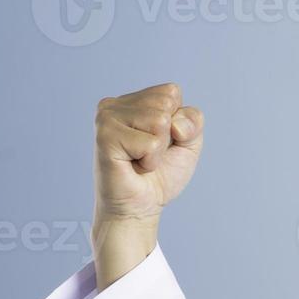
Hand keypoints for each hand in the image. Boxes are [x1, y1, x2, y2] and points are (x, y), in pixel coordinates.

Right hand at [91, 82, 203, 287]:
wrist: (142, 206)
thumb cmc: (162, 174)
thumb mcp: (189, 142)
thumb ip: (193, 120)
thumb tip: (173, 122)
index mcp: (133, 100)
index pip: (171, 92)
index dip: (178, 122)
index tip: (162, 142)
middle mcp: (115, 104)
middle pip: (166, 104)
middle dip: (169, 136)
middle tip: (149, 153)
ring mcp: (106, 119)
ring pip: (159, 121)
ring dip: (158, 150)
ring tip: (140, 159)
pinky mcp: (105, 137)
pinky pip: (151, 143)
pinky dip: (150, 161)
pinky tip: (133, 166)